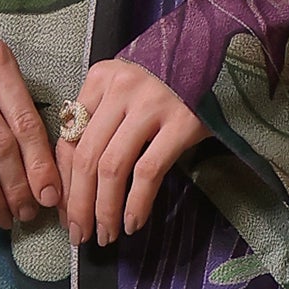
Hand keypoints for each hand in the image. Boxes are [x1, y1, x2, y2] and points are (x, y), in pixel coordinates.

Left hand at [61, 57, 201, 246]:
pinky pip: (148, 171)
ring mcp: (152, 103)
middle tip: (79, 235)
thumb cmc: (172, 78)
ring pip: (112, 167)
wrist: (225, 54)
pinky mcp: (182, 122)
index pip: (69, 137)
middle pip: (86, 156)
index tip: (64, 212)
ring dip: (105, 210)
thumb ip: (103, 118)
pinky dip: (136, 203)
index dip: (63, 182)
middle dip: (78, 204)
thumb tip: (78, 181)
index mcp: (101, 78)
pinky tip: (133, 222)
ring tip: (106, 235)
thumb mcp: (130, 87)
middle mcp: (121, 88)